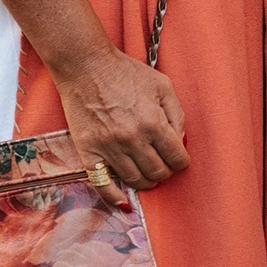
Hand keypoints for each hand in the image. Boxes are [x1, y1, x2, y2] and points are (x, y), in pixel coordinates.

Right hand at [54, 43, 188, 207]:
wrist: (86, 65)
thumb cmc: (126, 72)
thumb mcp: (162, 84)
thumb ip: (177, 114)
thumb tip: (181, 141)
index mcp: (153, 122)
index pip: (176, 158)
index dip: (180, 161)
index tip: (177, 158)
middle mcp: (133, 139)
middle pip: (157, 173)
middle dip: (165, 171)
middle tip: (162, 164)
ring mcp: (109, 148)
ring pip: (135, 181)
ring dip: (146, 181)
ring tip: (146, 173)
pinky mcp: (89, 152)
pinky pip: (102, 184)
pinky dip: (115, 197)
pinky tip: (123, 200)